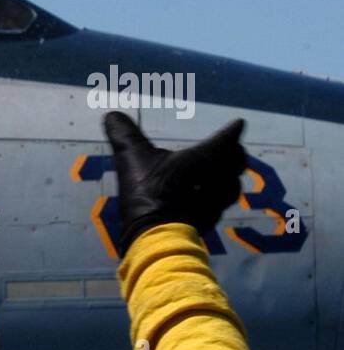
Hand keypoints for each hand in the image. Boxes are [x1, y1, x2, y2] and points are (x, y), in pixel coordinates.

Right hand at [103, 112, 246, 254]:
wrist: (155, 234)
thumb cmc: (149, 192)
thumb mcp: (132, 159)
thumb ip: (124, 135)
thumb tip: (111, 115)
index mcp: (204, 158)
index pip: (226, 139)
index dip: (232, 130)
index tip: (238, 124)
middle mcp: (217, 178)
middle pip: (237, 162)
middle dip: (234, 153)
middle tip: (233, 148)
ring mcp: (216, 202)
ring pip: (233, 185)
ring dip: (230, 177)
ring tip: (224, 175)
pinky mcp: (209, 220)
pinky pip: (221, 204)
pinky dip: (218, 197)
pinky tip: (208, 200)